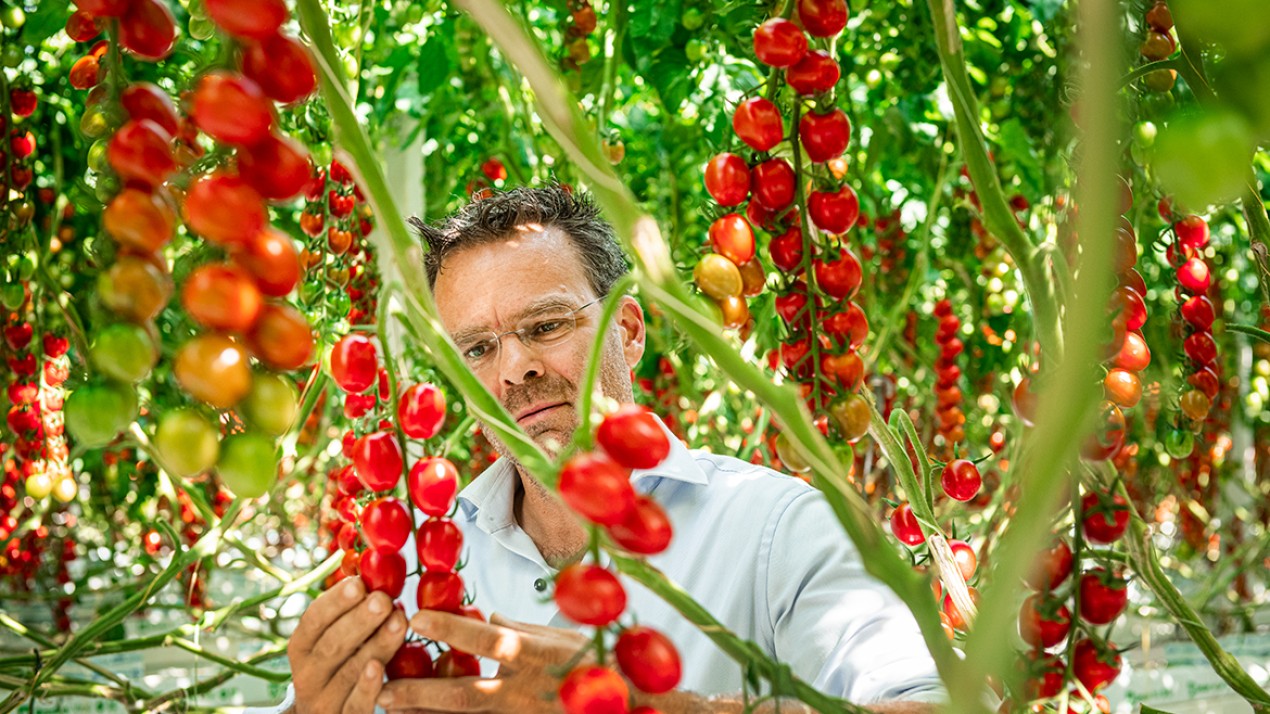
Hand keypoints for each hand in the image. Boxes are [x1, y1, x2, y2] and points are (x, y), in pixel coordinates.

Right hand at [288, 576, 407, 713]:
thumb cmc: (341, 665)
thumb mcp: (336, 639)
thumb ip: (349, 613)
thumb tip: (376, 573)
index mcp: (301, 648)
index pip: (313, 621)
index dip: (335, 602)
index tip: (359, 584)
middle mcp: (306, 676)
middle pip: (331, 646)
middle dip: (359, 620)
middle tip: (383, 600)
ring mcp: (323, 702)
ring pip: (348, 671)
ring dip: (375, 645)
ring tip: (398, 621)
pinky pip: (355, 705)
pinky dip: (367, 687)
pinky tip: (379, 667)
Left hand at [376, 611, 590, 712]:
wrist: (625, 706)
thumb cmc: (596, 664)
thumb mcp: (563, 637)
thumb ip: (522, 629)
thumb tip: (488, 619)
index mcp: (537, 656)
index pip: (488, 641)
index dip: (452, 629)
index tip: (417, 616)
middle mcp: (524, 692)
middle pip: (465, 693)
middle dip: (421, 690)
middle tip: (382, 684)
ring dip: (424, 712)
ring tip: (387, 704)